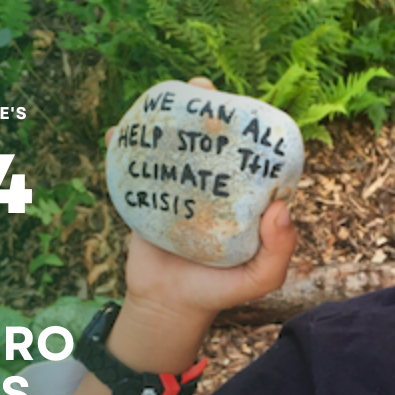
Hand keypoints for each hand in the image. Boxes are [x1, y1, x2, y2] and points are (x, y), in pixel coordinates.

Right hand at [108, 77, 297, 318]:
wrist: (168, 307)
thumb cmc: (221, 290)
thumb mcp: (260, 277)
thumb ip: (278, 250)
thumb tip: (280, 208)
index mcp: (240, 195)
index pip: (247, 152)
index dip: (247, 124)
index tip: (242, 105)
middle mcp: (211, 184)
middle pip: (208, 137)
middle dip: (205, 106)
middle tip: (200, 88)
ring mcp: (176, 187)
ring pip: (171, 145)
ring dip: (164, 115)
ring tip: (161, 96)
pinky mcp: (144, 197)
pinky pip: (132, 168)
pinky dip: (120, 147)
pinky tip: (114, 132)